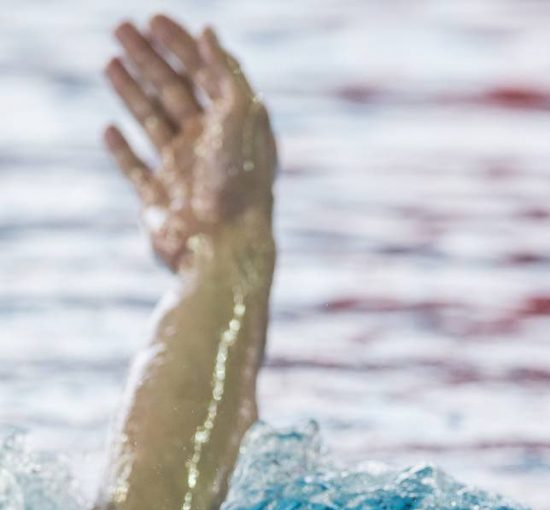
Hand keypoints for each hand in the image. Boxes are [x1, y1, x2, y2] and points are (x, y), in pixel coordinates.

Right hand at [104, 16, 276, 270]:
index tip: (153, 19)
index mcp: (232, 129)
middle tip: (120, 27)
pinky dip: (121, 149)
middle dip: (148, 58)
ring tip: (109, 62)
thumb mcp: (241, 116)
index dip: (180, 44)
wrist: (220, 247)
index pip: (204, 75)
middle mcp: (207, 149)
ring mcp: (181, 175)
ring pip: (152, 122)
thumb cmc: (238, 182)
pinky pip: (135, 169)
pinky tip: (108, 128)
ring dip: (131, 91)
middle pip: (174, 92)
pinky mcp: (158, 202)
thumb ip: (227, 71)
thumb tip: (207, 31)